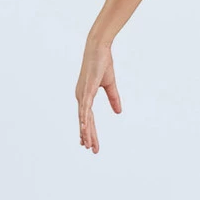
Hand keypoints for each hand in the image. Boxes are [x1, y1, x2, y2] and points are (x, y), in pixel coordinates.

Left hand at [76, 38, 121, 153]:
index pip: (88, 119)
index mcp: (85, 97)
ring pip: (84, 118)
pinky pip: (85, 107)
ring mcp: (82, 94)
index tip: (90, 144)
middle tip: (91, 150)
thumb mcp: (110, 85)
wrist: (98, 49)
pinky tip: (84, 127)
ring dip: (86, 132)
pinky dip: (84, 118)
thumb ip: (114, 99)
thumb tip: (118, 112)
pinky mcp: (86, 90)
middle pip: (85, 122)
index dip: (90, 131)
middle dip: (88, 136)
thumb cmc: (102, 64)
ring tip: (88, 145)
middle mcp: (80, 97)